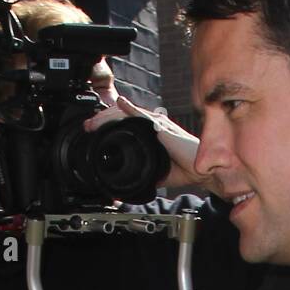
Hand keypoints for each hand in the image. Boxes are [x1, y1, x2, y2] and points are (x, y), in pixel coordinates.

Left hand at [83, 95, 206, 191]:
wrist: (202, 169)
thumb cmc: (186, 168)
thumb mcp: (158, 173)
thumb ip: (145, 174)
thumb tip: (131, 186)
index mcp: (151, 133)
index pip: (126, 124)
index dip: (108, 125)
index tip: (93, 132)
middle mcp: (153, 124)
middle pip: (122, 116)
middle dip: (102, 120)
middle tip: (88, 127)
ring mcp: (157, 124)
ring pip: (128, 113)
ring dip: (110, 115)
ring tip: (95, 121)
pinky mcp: (162, 128)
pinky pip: (143, 116)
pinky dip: (130, 109)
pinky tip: (120, 103)